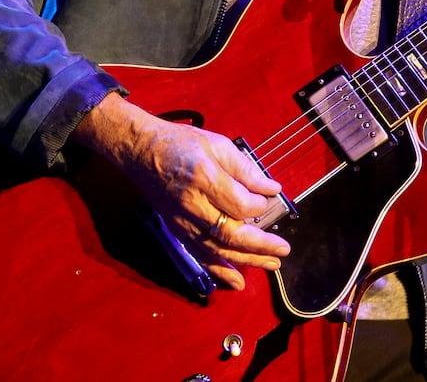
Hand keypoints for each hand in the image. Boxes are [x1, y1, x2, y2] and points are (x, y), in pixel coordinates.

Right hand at [75, 94, 289, 289]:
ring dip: (247, 260)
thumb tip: (271, 188)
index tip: (269, 198)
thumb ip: (246, 169)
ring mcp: (183, 222)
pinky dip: (220, 271)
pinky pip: (200, 256)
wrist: (143, 152)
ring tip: (272, 264)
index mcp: (205, 179)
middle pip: (230, 234)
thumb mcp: (218, 145)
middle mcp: (193, 205)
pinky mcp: (177, 231)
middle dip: (260, 245)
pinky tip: (238, 282)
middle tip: (283, 250)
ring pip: (218, 249)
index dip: (259, 205)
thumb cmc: (181, 144)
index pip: (240, 204)